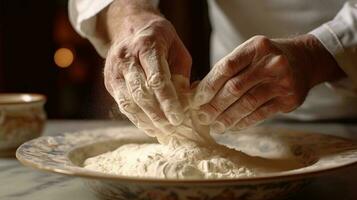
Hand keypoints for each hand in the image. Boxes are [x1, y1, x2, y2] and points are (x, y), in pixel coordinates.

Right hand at [102, 1, 191, 135]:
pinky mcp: (109, 81)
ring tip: (163, 132)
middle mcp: (126, 58)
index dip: (168, 101)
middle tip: (173, 129)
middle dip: (157, 115)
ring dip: (146, 121)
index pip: (157, 79)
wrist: (130, 27)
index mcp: (147, 46)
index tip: (179, 118)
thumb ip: (181, 74)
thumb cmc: (160, 39)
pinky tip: (150, 127)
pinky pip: (122, 104)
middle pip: (141, 93)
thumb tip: (185, 103)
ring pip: (129, 102)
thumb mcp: (177, 50)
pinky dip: (136, 118)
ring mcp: (114, 70)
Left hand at [193, 35, 344, 132]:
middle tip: (202, 116)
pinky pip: (260, 115)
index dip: (208, 86)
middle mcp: (271, 63)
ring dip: (227, 118)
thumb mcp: (249, 54)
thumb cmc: (266, 59)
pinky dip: (243, 122)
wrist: (305, 60)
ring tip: (215, 126)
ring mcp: (282, 82)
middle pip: (235, 88)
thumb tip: (197, 91)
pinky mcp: (289, 100)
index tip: (197, 100)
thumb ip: (226, 70)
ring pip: (247, 104)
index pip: (226, 67)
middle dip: (215, 105)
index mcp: (256, 47)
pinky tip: (232, 127)